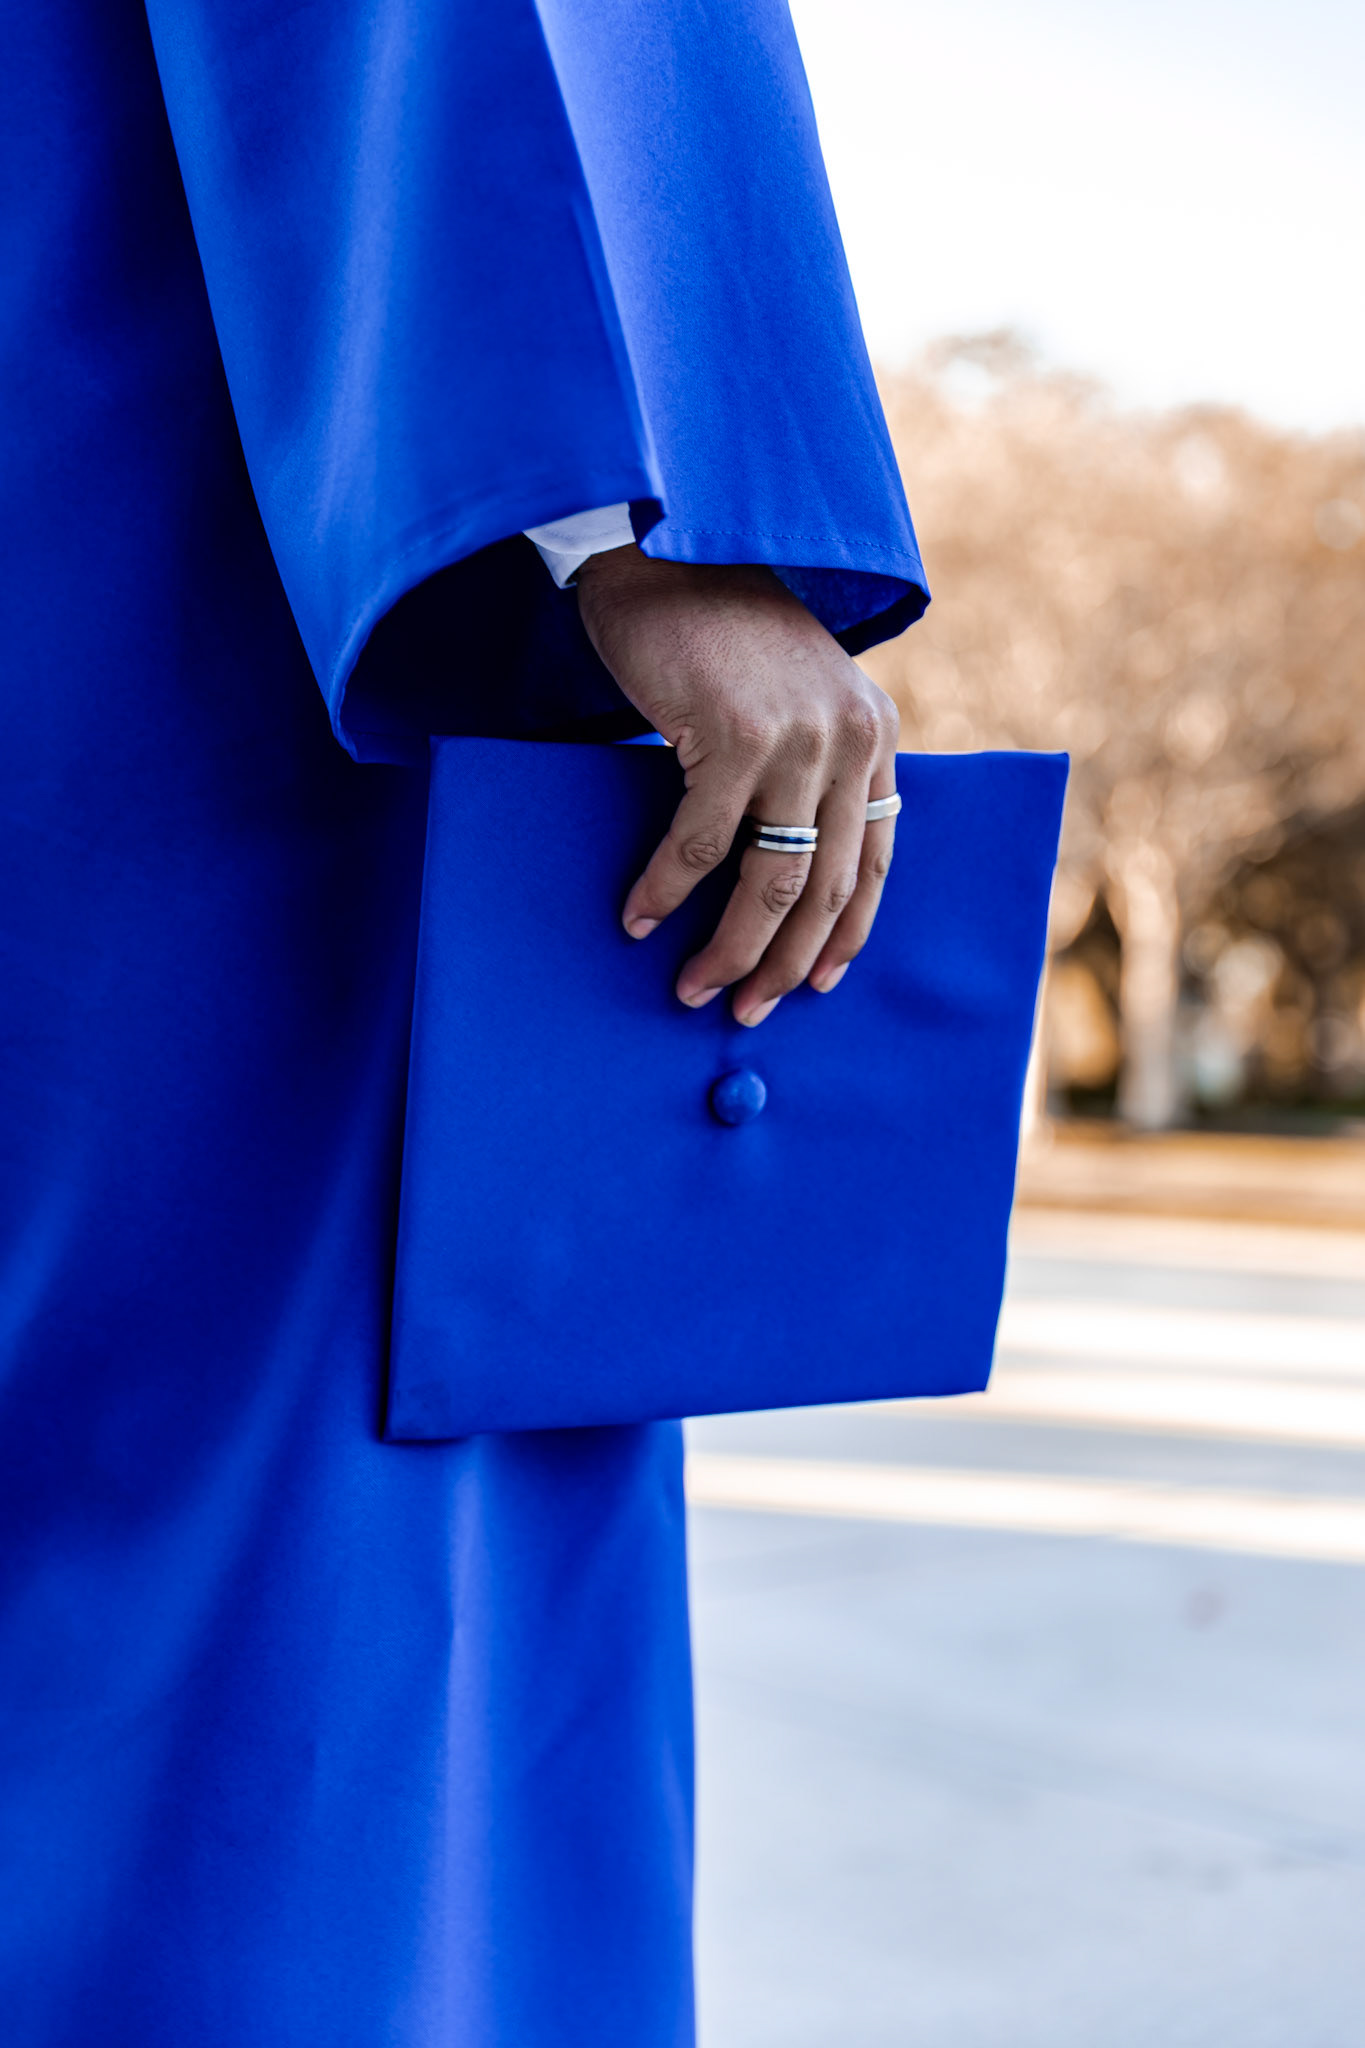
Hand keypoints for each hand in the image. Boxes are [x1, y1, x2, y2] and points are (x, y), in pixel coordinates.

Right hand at [575, 546, 899, 1025]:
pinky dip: (665, 892)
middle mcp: (851, 739)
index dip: (844, 934)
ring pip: (768, 880)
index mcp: (875, 735)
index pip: (876, 862)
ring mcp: (797, 738)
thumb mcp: (795, 698)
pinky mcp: (734, 735)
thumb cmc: (720, 633)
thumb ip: (807, 768)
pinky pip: (698, 844)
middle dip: (783, 962)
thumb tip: (781, 873)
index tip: (813, 984)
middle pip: (825, 887)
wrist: (669, 548)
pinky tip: (636, 919)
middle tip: (744, 1009)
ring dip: (728, 949)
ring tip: (692, 987)